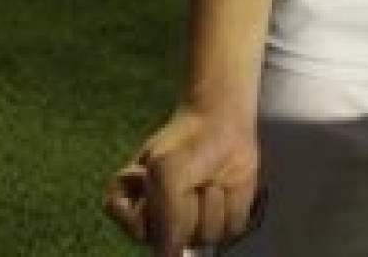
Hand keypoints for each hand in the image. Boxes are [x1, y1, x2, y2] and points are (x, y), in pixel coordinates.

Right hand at [104, 102, 260, 255]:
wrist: (222, 124)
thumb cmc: (184, 144)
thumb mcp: (165, 172)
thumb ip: (165, 215)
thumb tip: (170, 255)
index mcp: (135, 212)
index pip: (138, 231)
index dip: (153, 206)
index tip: (151, 175)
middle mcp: (162, 227)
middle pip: (174, 239)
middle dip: (185, 204)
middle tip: (187, 177)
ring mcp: (193, 228)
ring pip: (204, 236)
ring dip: (210, 201)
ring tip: (207, 180)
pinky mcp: (223, 224)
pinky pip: (230, 228)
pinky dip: (232, 203)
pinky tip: (226, 185)